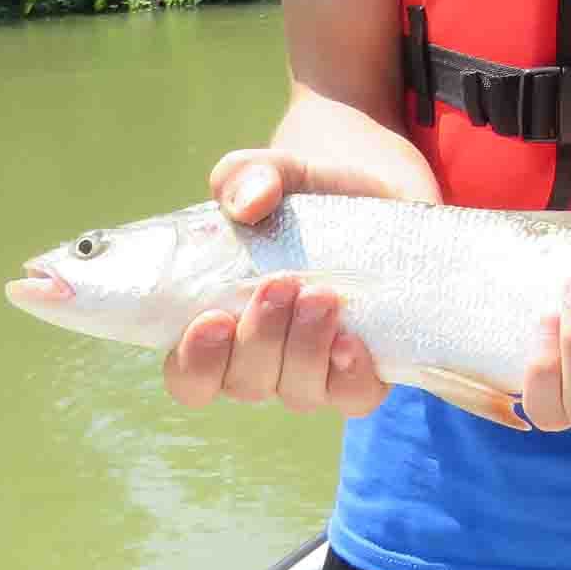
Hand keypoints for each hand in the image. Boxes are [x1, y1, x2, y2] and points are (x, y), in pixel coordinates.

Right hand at [162, 149, 393, 417]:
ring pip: (299, 392)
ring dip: (306, 350)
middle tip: (282, 283)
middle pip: (245, 382)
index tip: (212, 320)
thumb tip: (248, 201)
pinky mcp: (366, 366)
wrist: (381, 196)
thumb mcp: (277, 173)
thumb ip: (248, 176)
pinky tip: (353, 342)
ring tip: (323, 297)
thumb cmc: (309, 195)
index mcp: (221, 327)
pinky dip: (350, 375)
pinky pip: (355, 396)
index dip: (195, 363)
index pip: (189, 377)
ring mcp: (316, 369)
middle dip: (261, 338)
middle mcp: (264, 360)